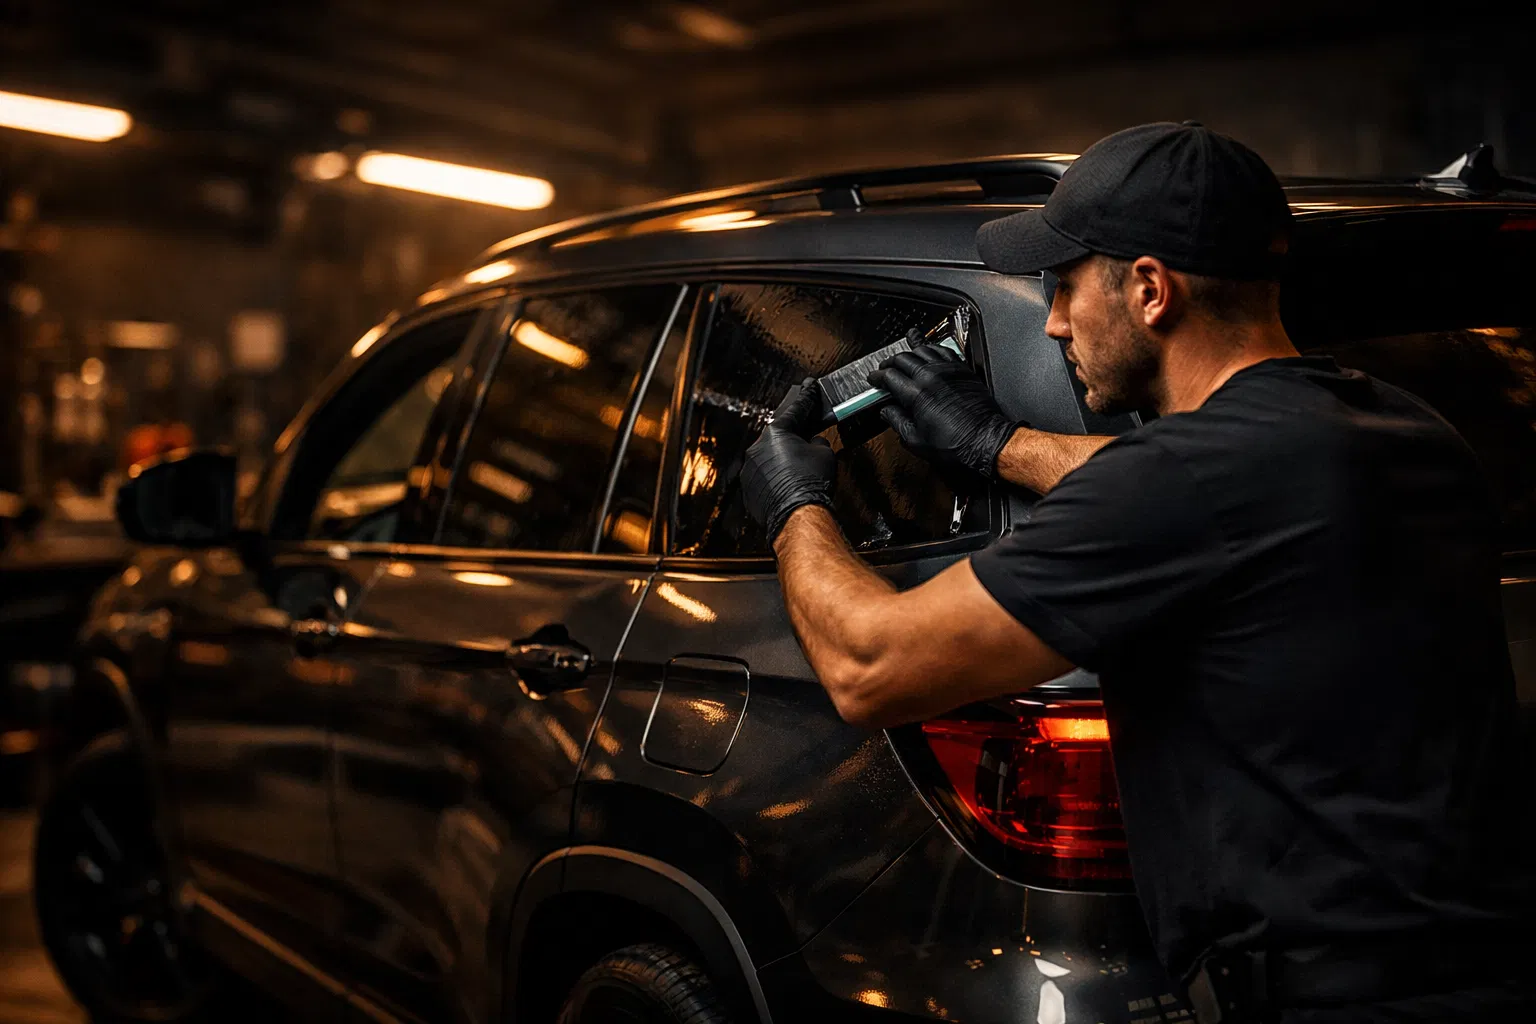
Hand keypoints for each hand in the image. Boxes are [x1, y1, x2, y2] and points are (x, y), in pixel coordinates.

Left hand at [742, 378, 837, 542]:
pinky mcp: (749, 488)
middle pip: (778, 435)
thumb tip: (813, 444)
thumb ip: (818, 442)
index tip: (809, 387)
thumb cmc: (810, 484)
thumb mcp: (826, 454)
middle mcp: (758, 447)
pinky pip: (764, 477)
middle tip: (807, 432)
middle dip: (794, 435)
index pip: (796, 409)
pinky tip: (790, 484)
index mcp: (776, 433)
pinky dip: (776, 478)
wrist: (797, 515)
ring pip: (769, 457)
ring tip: (801, 470)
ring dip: (783, 460)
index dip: (807, 397)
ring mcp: (750, 468)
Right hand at [866, 343, 1016, 480]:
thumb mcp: (916, 440)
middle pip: (903, 358)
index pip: (889, 376)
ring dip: (909, 350)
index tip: (874, 379)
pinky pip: (944, 351)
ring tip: (903, 352)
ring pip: (923, 350)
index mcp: (916, 394)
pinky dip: (932, 348)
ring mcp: (948, 370)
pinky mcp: (962, 370)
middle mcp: (931, 377)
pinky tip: (929, 349)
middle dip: (890, 362)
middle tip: (885, 368)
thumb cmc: (956, 444)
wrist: (985, 440)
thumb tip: (887, 412)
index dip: (877, 377)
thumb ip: (897, 421)